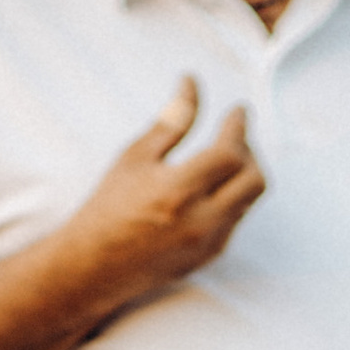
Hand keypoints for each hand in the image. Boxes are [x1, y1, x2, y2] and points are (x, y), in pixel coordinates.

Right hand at [63, 78, 266, 312]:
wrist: (95, 265)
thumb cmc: (109, 207)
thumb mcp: (136, 156)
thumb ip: (171, 121)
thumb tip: (191, 83)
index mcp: (179, 190)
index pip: (231, 152)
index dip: (239, 127)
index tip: (238, 112)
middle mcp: (200, 221)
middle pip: (254, 180)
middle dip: (250, 152)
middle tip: (234, 136)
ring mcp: (207, 243)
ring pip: (248, 202)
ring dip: (242, 176)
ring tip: (220, 159)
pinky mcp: (207, 258)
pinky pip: (235, 222)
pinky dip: (232, 199)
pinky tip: (210, 189)